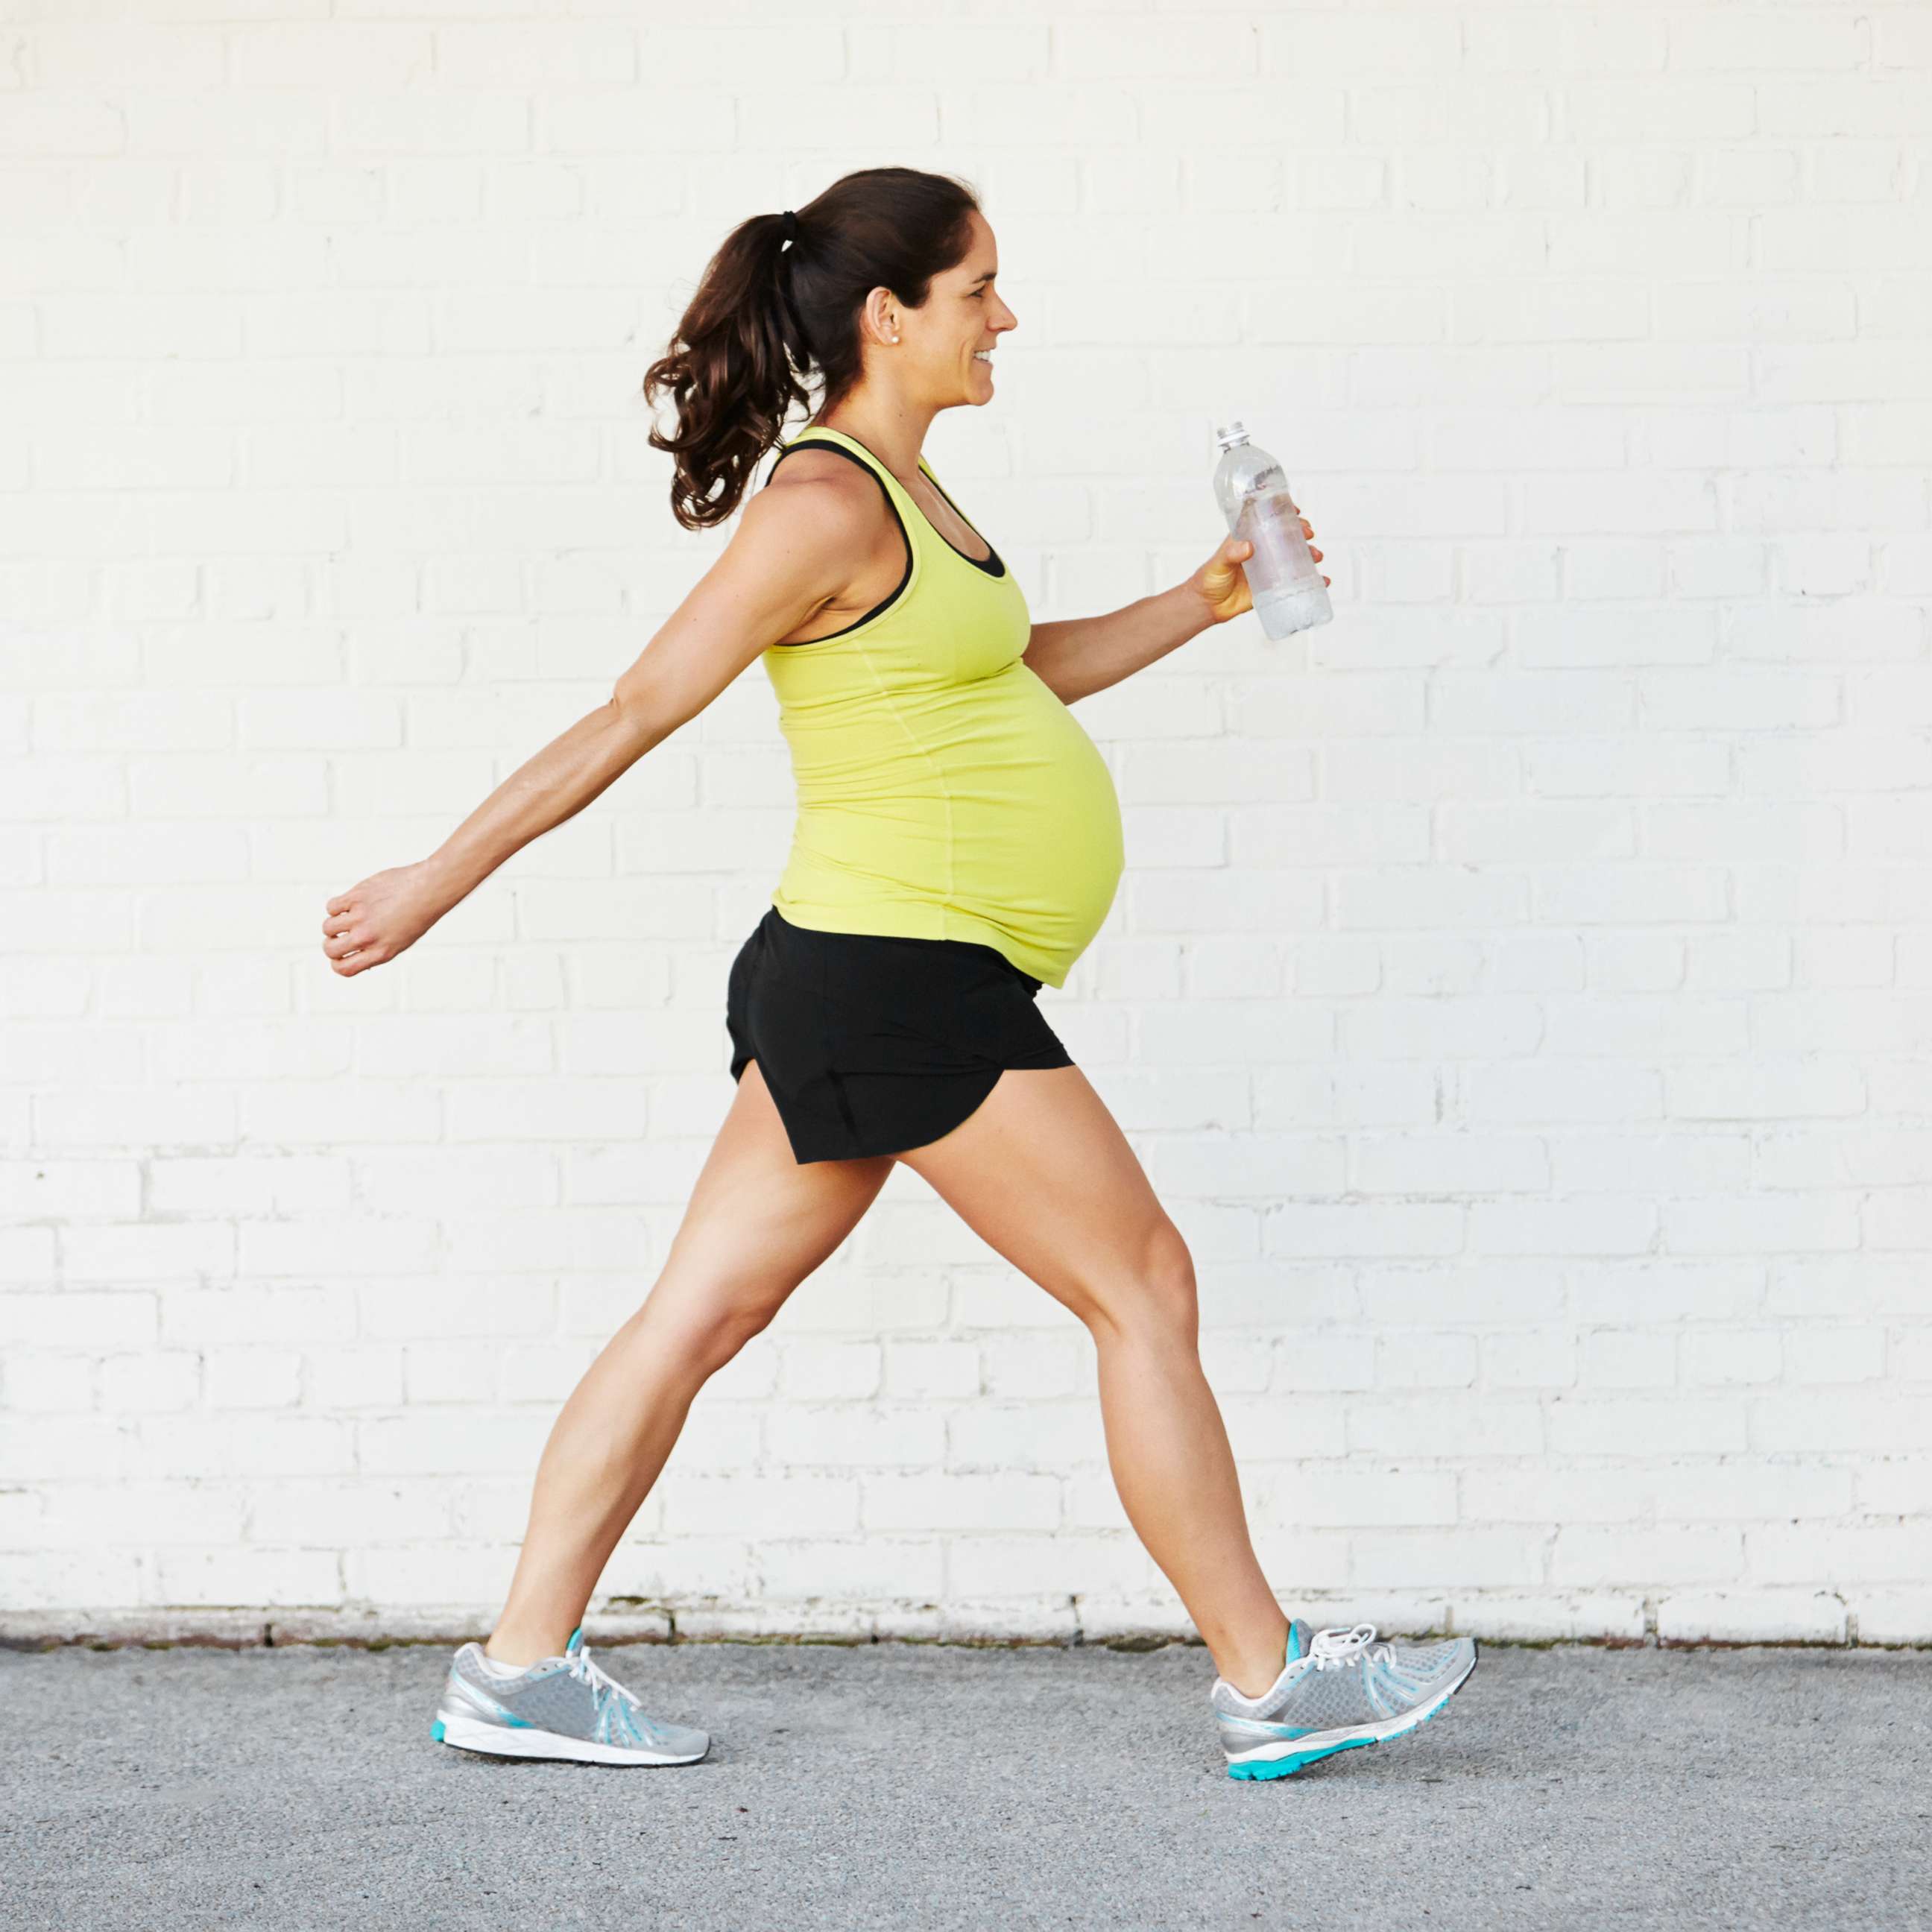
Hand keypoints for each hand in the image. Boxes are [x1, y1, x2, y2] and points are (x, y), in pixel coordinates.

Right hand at [321, 860, 450, 976]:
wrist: (429, 890)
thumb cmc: (418, 914)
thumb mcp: (401, 942)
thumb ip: (377, 950)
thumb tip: (356, 956)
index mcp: (381, 952)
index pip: (344, 968)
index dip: (336, 964)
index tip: (338, 956)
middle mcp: (368, 937)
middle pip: (331, 949)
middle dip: (330, 944)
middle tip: (338, 936)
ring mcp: (361, 916)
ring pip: (328, 927)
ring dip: (333, 924)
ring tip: (347, 918)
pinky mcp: (357, 896)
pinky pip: (332, 906)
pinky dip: (336, 906)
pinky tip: (350, 904)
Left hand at [1188, 516, 1326, 625]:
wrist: (1209, 607)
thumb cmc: (1209, 579)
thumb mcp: (1219, 563)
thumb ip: (1230, 554)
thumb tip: (1248, 547)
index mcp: (1249, 538)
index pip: (1268, 520)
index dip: (1284, 512)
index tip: (1296, 510)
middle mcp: (1262, 551)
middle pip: (1287, 536)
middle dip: (1301, 533)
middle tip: (1309, 534)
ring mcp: (1270, 568)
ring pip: (1295, 557)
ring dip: (1309, 554)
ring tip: (1317, 556)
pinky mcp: (1274, 587)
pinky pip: (1296, 582)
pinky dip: (1312, 581)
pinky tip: (1323, 581)